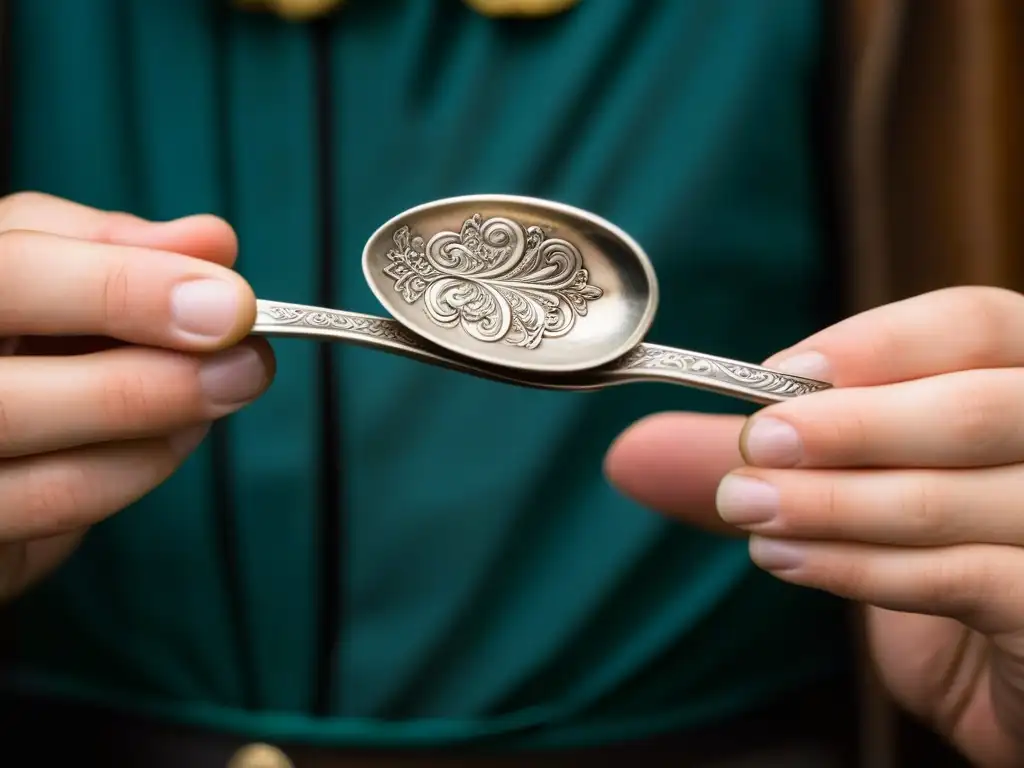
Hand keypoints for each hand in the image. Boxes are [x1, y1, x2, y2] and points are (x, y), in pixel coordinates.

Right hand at [0, 192, 273, 602]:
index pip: (12, 278)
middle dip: (152, 382)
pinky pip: (59, 509)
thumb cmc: (11, 330)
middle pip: (13, 400)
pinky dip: (136, 468)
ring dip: (160, 430)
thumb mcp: (48, 263)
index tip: (231, 303)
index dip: (122, 288)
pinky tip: (181, 429)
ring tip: (228, 386)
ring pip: (51, 475)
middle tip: (248, 363)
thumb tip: (212, 242)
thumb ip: (117, 249)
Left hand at [605, 286, 1023, 766]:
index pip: (973, 324)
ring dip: (831, 503)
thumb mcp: (854, 495)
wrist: (1012, 690)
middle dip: (846, 425)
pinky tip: (786, 559)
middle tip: (753, 446)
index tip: (779, 376)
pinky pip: (962, 580)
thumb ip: (766, 464)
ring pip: (955, 497)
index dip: (875, 345)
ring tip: (746, 508)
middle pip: (975, 406)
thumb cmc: (941, 567)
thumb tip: (633, 454)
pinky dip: (860, 568)